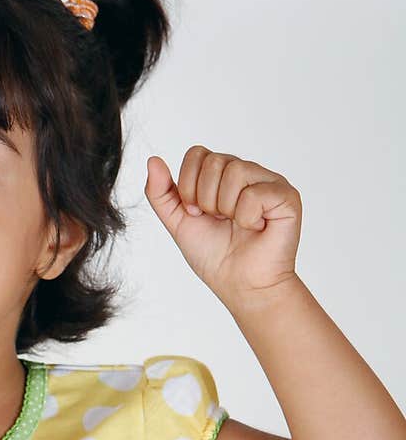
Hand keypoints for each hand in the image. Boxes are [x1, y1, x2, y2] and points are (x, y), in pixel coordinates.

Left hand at [144, 146, 302, 308]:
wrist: (240, 285)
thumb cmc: (215, 256)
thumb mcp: (177, 222)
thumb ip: (161, 193)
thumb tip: (153, 160)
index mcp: (221, 175)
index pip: (197, 154)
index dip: (189, 186)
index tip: (197, 214)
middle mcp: (246, 172)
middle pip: (214, 161)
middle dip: (206, 200)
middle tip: (219, 221)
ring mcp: (268, 182)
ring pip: (235, 171)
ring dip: (226, 208)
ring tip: (237, 225)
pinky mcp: (286, 196)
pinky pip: (255, 193)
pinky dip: (247, 218)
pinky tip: (255, 228)